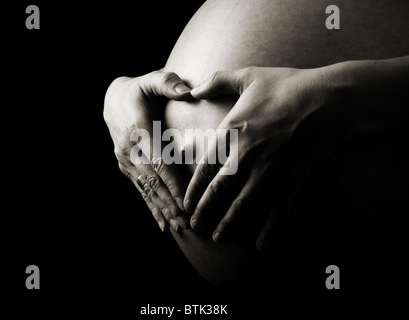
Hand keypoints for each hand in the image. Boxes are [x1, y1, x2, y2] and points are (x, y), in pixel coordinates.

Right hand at [104, 71, 192, 231]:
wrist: (112, 100)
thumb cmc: (139, 89)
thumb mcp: (151, 80)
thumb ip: (168, 83)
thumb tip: (187, 91)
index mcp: (139, 129)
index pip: (157, 160)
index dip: (171, 181)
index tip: (185, 199)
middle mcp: (129, 149)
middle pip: (152, 181)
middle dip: (169, 202)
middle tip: (186, 222)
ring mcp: (125, 160)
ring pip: (145, 189)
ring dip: (161, 209)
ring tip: (177, 228)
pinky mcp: (125, 166)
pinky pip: (140, 190)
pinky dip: (151, 207)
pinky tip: (162, 225)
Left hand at [184, 66, 342, 250]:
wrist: (329, 99)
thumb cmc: (287, 85)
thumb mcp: (248, 76)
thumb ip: (217, 81)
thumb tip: (193, 89)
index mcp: (232, 132)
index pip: (204, 169)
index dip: (193, 190)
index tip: (187, 203)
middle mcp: (247, 155)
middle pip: (218, 191)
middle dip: (204, 212)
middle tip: (196, 226)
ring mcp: (270, 170)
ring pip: (243, 205)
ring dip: (228, 224)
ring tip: (218, 238)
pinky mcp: (292, 180)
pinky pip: (278, 212)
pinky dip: (268, 231)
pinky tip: (261, 247)